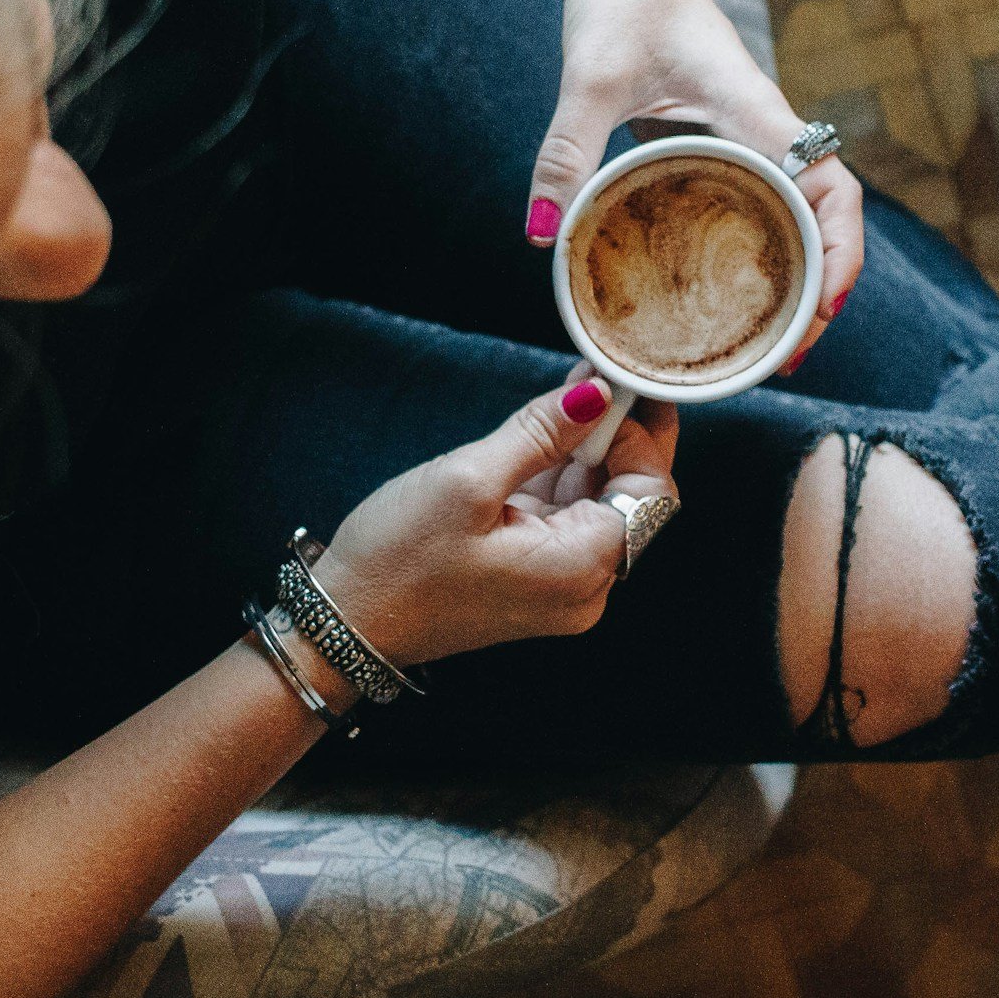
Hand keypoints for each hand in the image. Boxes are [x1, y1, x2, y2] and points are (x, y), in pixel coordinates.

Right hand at [312, 378, 679, 666]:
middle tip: (605, 372)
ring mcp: (559, 585)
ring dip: (590, 449)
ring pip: (599, 504)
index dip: (641, 432)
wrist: (347, 625)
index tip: (616, 382)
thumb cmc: (398, 560)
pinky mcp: (534, 578)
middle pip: (633, 498)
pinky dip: (562, 475)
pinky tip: (551, 431)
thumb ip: (541, 433)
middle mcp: (584, 587)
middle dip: (620, 433)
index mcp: (580, 569)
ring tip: (576, 388)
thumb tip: (596, 393)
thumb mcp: (468, 480)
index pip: (652, 491)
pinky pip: (566, 519)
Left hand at [527, 0, 862, 368]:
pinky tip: (719, 291)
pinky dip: (755, 250)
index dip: (842, 254)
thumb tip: (542, 236)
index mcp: (756, 113)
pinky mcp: (720, 141)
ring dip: (793, 276)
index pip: (834, 190)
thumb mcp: (589, 78)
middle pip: (826, 220)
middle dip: (819, 291)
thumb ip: (567, 153)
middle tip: (780, 357)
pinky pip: (757, 204)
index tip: (819, 310)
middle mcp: (766, 129)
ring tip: (759, 343)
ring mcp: (747, 137)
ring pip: (798, 216)